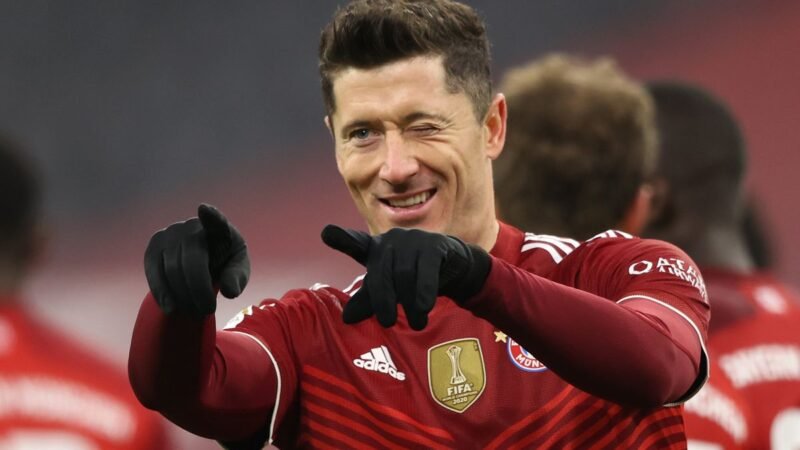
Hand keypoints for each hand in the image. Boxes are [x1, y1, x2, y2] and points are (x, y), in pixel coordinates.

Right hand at [144, 204, 249, 316]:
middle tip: (207, 311)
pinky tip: (171, 309)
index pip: (216, 220)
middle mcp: (192, 226)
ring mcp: (170, 234)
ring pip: (172, 271)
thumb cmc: (224, 265)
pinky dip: (163, 293)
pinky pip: (154, 273)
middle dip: (199, 290)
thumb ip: (236, 278)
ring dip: (183, 296)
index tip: (204, 210)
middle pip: (193, 261)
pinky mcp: (154, 247)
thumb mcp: (237, 272)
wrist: (201, 265)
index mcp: (219, 228)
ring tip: (195, 312)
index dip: (211, 216)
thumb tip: (230, 291)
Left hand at [321, 226, 490, 329]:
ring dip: (409, 303)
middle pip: (381, 271)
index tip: (326, 233)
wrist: (451, 265)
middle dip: (383, 299)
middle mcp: (392, 240)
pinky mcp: (434, 246)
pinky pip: (426, 271)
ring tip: (417, 323)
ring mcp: (413, 240)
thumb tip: (347, 318)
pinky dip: (425, 291)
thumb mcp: (389, 288)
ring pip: (404, 275)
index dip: (341, 238)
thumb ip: (369, 301)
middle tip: (387, 323)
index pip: (355, 243)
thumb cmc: (412, 276)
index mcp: (375, 249)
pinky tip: (425, 307)